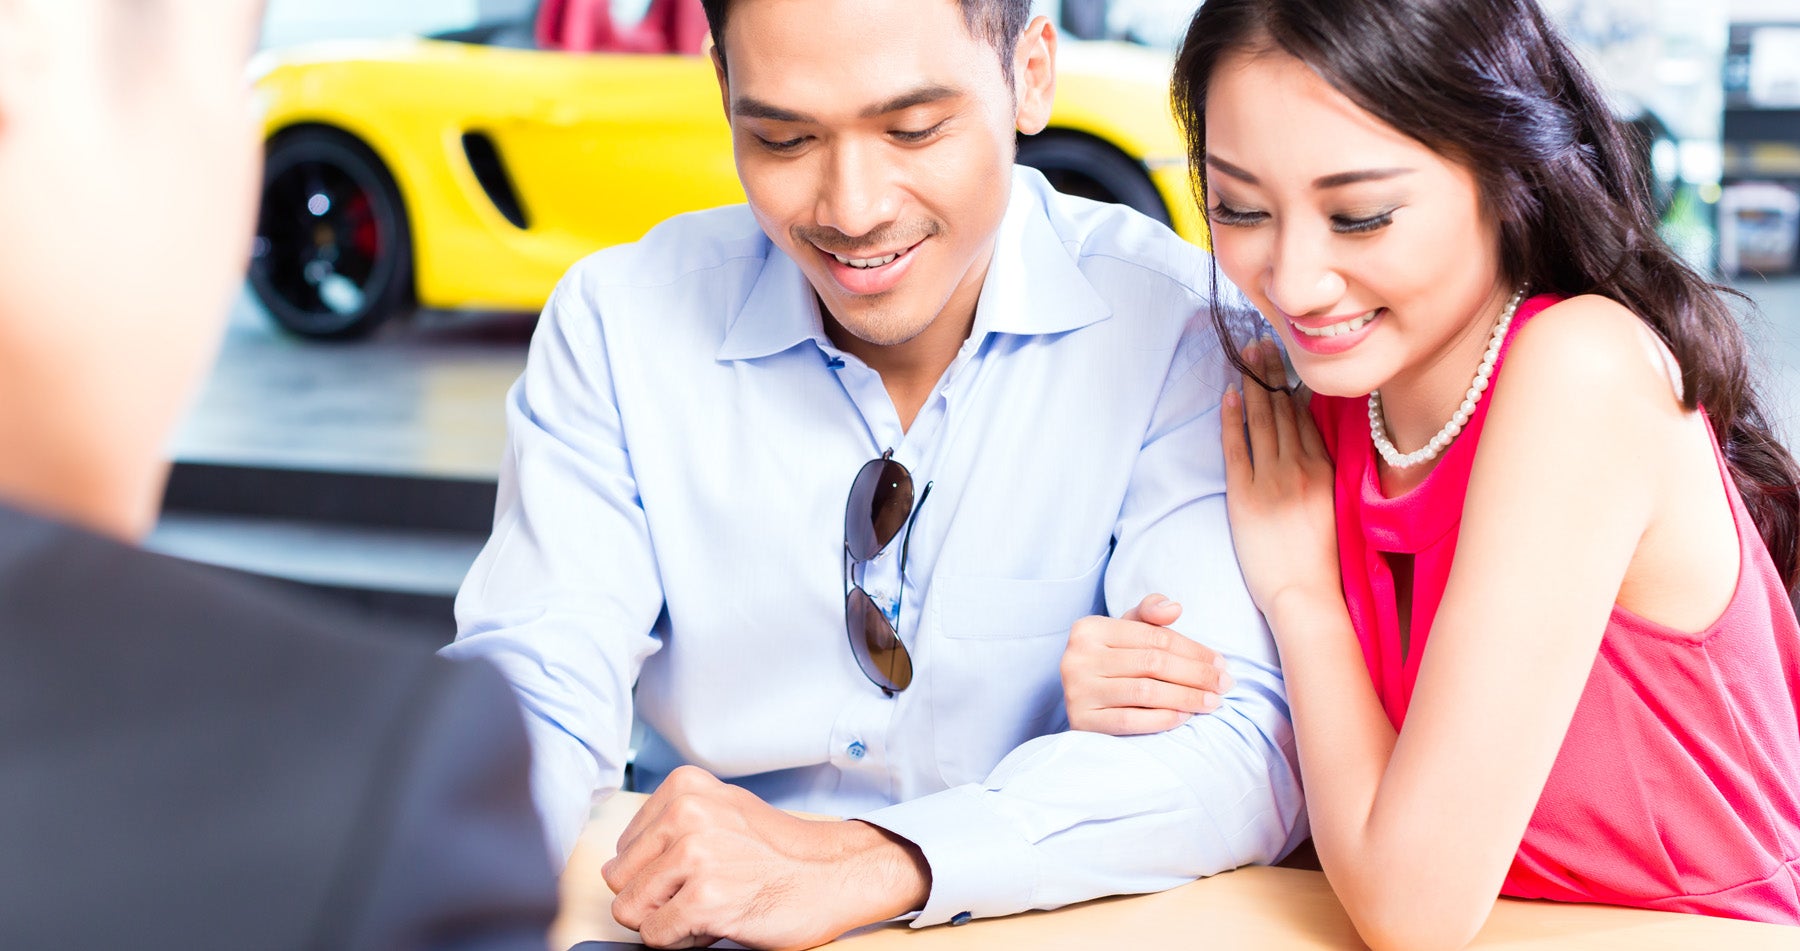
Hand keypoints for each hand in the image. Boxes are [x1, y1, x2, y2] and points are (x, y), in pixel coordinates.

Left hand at [601, 766, 929, 948]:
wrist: (832, 874)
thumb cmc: (780, 851)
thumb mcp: (721, 811)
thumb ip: (669, 827)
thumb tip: (620, 864)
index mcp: (683, 788)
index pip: (622, 849)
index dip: (655, 872)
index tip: (693, 872)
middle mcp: (685, 814)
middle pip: (620, 881)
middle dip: (655, 898)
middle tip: (702, 892)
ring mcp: (694, 856)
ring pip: (631, 911)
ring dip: (669, 920)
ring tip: (713, 905)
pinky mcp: (703, 899)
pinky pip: (655, 936)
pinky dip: (682, 940)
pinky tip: (718, 921)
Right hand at [1061, 594, 1235, 734]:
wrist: (1078, 702)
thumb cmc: (1111, 661)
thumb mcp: (1125, 631)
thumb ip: (1149, 614)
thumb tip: (1174, 608)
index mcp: (1089, 629)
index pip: (1154, 636)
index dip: (1193, 650)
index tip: (1220, 663)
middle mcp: (1077, 658)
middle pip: (1153, 663)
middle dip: (1196, 674)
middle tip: (1224, 684)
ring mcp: (1077, 691)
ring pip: (1145, 692)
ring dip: (1186, 698)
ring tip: (1212, 702)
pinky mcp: (1081, 721)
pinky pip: (1130, 721)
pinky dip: (1162, 719)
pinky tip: (1184, 717)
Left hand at [1220, 340, 1340, 625]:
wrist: (1306, 595)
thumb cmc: (1321, 562)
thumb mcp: (1335, 509)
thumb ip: (1325, 475)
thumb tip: (1315, 450)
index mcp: (1326, 471)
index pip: (1307, 417)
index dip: (1294, 384)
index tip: (1288, 357)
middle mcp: (1301, 468)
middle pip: (1284, 409)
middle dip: (1272, 372)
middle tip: (1262, 339)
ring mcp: (1272, 480)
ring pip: (1262, 420)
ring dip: (1253, 384)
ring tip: (1245, 355)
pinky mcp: (1246, 496)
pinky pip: (1237, 448)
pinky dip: (1233, 419)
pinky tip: (1229, 395)